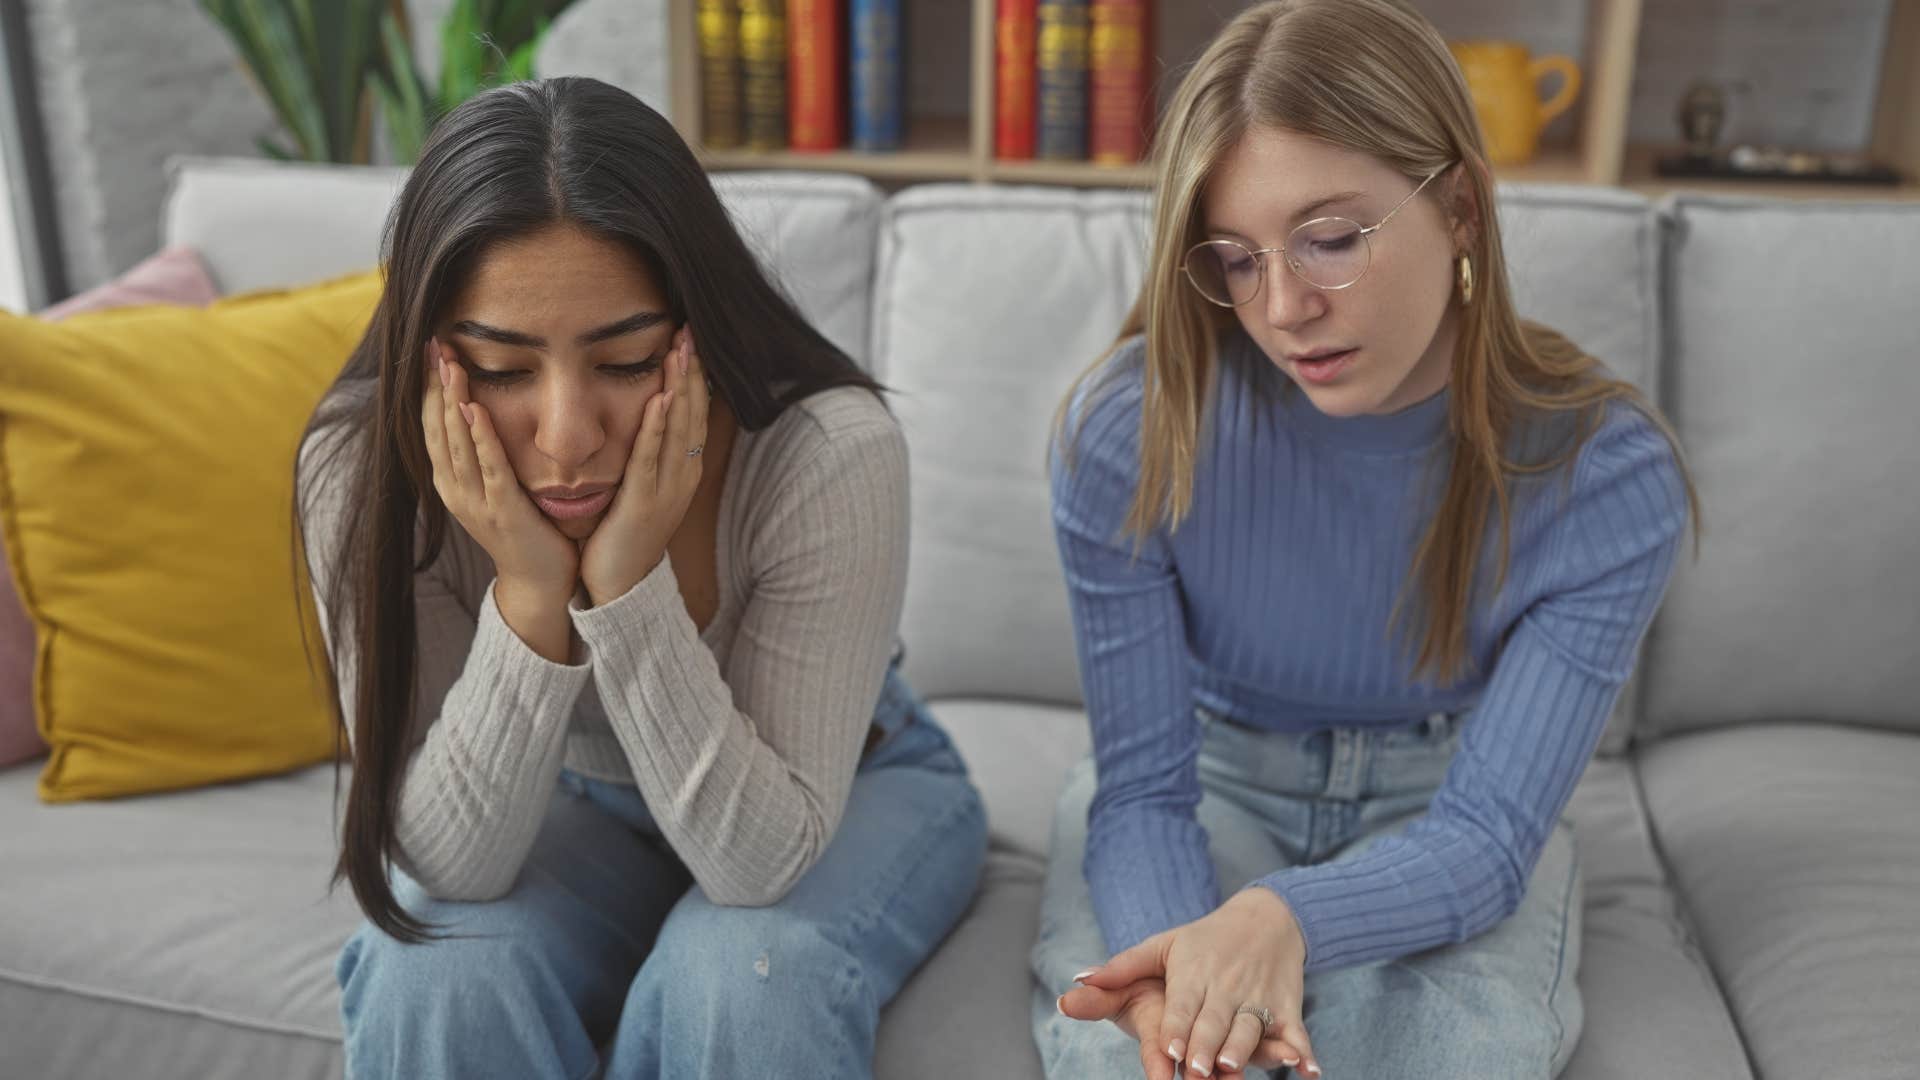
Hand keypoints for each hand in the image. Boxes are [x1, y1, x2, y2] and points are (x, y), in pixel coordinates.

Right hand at [422, 337, 577, 605]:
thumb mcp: (496, 485)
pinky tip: (475, 409)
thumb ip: (486, 453)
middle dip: (435, 385)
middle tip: (434, 344)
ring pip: (456, 443)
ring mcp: (476, 502)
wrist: (540, 581)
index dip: (429, 388)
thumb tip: (481, 408)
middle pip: (437, 428)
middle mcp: (455, 489)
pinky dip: (480, 437)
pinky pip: (489, 467)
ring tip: (449, 365)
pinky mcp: (503, 510)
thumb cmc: (525, 528)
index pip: (432, 425)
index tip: (430, 351)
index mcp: (452, 481)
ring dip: (452, 401)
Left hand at [578, 325, 708, 606]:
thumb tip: (646, 416)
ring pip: (678, 429)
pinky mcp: (644, 501)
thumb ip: (648, 453)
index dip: (694, 375)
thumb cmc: (626, 533)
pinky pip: (652, 456)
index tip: (690, 340)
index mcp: (683, 469)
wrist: (620, 585)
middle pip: (692, 413)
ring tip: (681, 352)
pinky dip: (658, 426)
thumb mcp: (644, 486)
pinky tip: (661, 398)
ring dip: (681, 388)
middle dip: (692, 372)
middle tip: (691, 331)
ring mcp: (667, 489)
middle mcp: (682, 475)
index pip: (693, 412)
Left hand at [1067, 889, 1319, 1078]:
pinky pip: (1296, 1031)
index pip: (1182, 1005)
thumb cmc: (1204, 939)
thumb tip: (1077, 980)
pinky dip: (1303, 1051)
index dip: (1177, 1026)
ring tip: (1231, 1064)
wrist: (1267, 916)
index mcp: (1192, 973)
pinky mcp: (1286, 1006)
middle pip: (1214, 1021)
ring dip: (1245, 1047)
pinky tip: (1308, 1070)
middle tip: (1197, 1070)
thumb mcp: (1162, 946)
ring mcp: (1257, 997)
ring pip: (1250, 1026)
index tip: (1169, 1048)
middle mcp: (1225, 987)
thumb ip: (1121, 968)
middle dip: (1205, 1045)